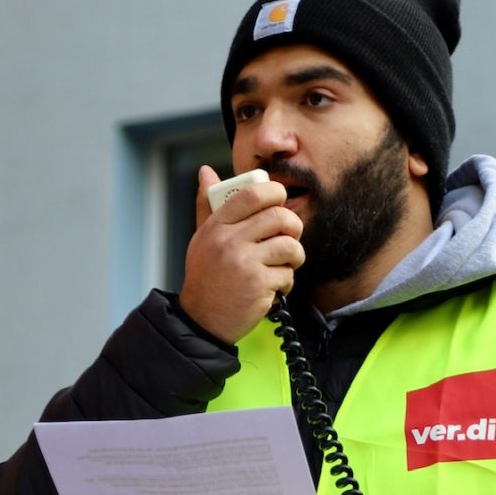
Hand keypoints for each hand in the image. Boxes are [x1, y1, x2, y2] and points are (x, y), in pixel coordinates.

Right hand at [179, 165, 304, 346]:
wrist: (201, 322)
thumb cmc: (205, 279)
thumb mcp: (201, 239)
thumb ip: (207, 206)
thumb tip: (206, 172)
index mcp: (217, 227)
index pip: (252, 194)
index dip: (274, 192)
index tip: (280, 202)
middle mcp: (229, 242)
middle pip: (279, 216)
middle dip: (293, 226)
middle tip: (289, 236)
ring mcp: (245, 263)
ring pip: (289, 245)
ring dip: (293, 257)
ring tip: (283, 265)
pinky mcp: (259, 285)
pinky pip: (287, 274)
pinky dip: (286, 283)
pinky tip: (273, 289)